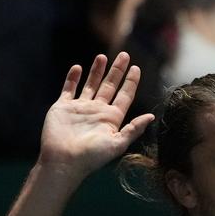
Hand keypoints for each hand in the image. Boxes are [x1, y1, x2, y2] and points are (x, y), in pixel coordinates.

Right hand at [39, 52, 154, 176]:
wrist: (64, 161)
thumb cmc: (92, 156)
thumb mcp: (118, 143)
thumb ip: (134, 129)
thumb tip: (152, 117)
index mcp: (112, 118)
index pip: (124, 95)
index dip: (130, 81)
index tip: (136, 68)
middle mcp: (97, 111)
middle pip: (109, 86)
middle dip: (117, 70)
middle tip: (124, 54)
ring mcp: (80, 108)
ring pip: (90, 85)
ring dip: (97, 71)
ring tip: (102, 56)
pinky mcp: (63, 108)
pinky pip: (68, 89)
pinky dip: (73, 78)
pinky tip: (78, 68)